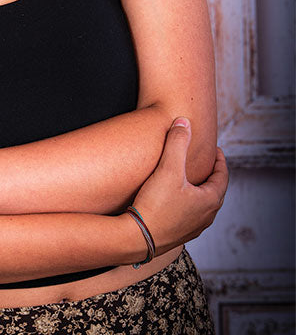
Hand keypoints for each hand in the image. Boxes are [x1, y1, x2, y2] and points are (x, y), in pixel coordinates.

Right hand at [130, 117, 227, 255]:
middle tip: (205, 161)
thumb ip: (177, 142)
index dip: (220, 160)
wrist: (137, 238)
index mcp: (210, 201)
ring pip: (202, 204)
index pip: (222, 176)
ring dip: (199, 190)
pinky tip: (174, 199)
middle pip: (214, 191)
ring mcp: (193, 228)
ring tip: (189, 179)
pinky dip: (187, 202)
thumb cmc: (155, 205)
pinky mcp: (178, 235)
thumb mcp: (168, 168)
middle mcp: (205, 217)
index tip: (216, 149)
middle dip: (211, 174)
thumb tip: (184, 121)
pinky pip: (189, 214)